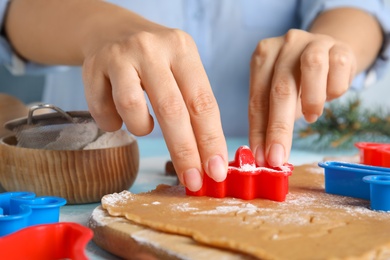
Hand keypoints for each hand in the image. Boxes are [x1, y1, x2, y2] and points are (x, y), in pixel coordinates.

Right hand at [82, 20, 227, 191]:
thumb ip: (194, 105)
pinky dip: (112, 122)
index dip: (210, 140)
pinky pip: (102, 111)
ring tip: (143, 125)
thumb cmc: (155, 61)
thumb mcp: (180, 69)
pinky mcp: (93, 67)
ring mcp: (120, 56)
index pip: (202, 102)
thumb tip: (208, 158)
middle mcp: (152, 49)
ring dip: (141, 128)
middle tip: (191, 180)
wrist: (111, 31)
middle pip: (172, 109)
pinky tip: (117, 115)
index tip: (215, 171)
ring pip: (132, 109)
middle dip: (184, 152)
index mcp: (182, 49)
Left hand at [249, 29, 356, 166]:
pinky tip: (329, 95)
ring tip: (312, 116)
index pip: (257, 99)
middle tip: (279, 156)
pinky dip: (335, 90)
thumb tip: (264, 156)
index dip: (259, 131)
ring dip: (312, 100)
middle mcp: (285, 44)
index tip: (261, 158)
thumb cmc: (297, 82)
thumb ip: (270, 120)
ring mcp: (314, 41)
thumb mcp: (278, 97)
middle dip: (279, 128)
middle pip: (281, 88)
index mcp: (263, 56)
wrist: (327, 54)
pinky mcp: (340, 46)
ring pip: (312, 67)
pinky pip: (340, 68)